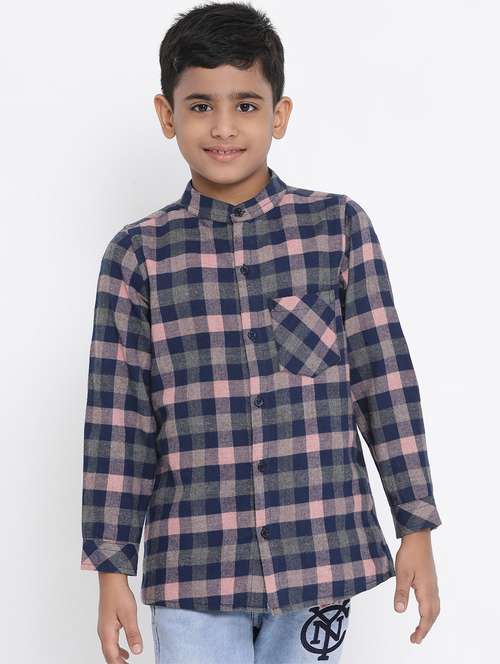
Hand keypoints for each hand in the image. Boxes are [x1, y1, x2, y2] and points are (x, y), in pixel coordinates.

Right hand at [97, 572, 143, 662]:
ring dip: (117, 657)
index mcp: (107, 633)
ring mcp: (104, 628)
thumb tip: (137, 651)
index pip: (112, 656)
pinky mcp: (107, 623)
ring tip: (127, 663)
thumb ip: (133, 634)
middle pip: (109, 655)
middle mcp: (103, 632)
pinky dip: (117, 649)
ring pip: (109, 648)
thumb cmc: (119, 595)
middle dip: (117, 663)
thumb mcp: (129, 615)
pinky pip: (111, 642)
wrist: (112, 580)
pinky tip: (125, 650)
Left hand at [393, 529, 439, 643]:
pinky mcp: (431, 580)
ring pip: (434, 608)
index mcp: (426, 590)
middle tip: (415, 639)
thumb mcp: (402, 573)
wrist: (418, 537)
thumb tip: (400, 611)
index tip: (414, 640)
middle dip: (425, 628)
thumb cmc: (409, 553)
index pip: (426, 616)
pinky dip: (429, 611)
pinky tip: (423, 609)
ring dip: (428, 620)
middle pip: (433, 615)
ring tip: (419, 628)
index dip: (421, 630)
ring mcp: (433, 584)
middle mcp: (433, 589)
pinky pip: (433, 601)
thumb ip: (401, 592)